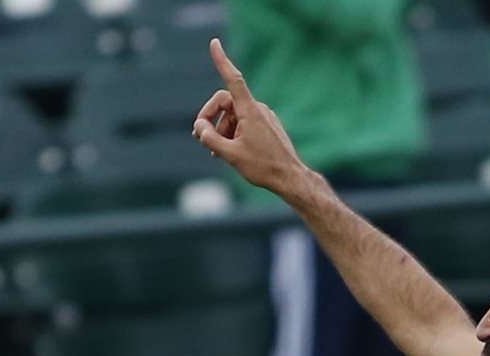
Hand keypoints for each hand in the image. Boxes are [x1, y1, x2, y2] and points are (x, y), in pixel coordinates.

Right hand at [192, 38, 306, 194]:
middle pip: (225, 103)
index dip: (222, 61)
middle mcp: (258, 109)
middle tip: (200, 137)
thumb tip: (199, 126)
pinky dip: (233, 133)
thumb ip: (209, 138)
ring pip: (233, 116)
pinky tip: (228, 151)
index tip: (215, 43)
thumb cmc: (263, 167)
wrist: (291, 179)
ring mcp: (264, 117)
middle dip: (210, 118)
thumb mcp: (229, 154)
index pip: (233, 79)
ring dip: (221, 130)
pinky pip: (244, 123)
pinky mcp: (268, 126)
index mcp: (250, 111)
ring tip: (216, 151)